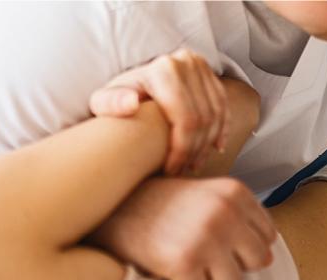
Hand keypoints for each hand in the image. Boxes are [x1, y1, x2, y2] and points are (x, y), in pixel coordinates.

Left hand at [89, 48, 227, 175]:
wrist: (131, 83)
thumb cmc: (117, 98)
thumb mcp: (103, 101)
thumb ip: (110, 104)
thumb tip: (131, 104)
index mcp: (163, 70)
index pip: (185, 118)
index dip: (181, 150)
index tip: (170, 170)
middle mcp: (186, 62)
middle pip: (203, 118)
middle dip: (195, 150)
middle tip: (183, 170)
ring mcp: (200, 66)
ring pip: (215, 115)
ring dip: (207, 144)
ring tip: (193, 163)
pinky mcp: (209, 73)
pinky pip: (223, 106)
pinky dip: (220, 130)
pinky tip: (214, 148)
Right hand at [89, 177, 276, 279]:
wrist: (107, 206)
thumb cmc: (157, 205)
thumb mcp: (204, 196)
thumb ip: (237, 219)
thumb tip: (267, 258)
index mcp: (235, 193)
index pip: (268, 238)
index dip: (243, 247)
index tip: (218, 242)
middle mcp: (225, 212)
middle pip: (257, 263)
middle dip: (232, 265)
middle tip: (201, 255)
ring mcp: (206, 238)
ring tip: (183, 260)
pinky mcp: (183, 263)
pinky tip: (165, 267)